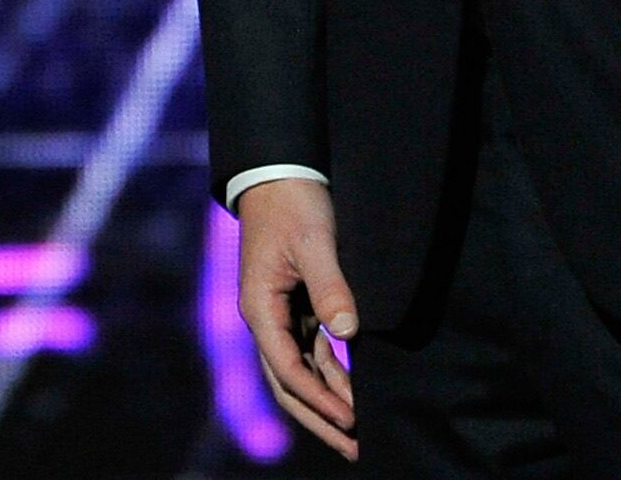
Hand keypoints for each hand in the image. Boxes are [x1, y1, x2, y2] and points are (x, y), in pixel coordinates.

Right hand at [234, 178, 358, 460]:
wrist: (280, 173)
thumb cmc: (293, 203)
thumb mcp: (314, 242)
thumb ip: (330, 287)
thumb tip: (347, 334)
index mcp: (260, 308)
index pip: (286, 368)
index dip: (318, 398)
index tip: (350, 418)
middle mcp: (266, 319)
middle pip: (289, 384)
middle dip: (320, 418)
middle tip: (355, 448)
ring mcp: (281, 315)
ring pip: (302, 372)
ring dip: (329, 400)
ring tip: (361, 430)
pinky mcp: (297, 307)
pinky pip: (312, 352)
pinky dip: (332, 374)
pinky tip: (354, 391)